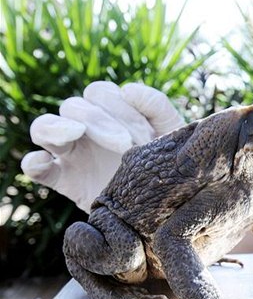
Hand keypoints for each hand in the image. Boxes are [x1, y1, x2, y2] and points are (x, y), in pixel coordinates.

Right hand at [21, 81, 183, 211]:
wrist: (167, 209)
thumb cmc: (172, 165)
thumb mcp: (173, 134)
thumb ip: (158, 106)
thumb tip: (128, 89)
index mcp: (114, 113)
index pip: (101, 93)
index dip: (119, 107)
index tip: (144, 134)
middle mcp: (89, 128)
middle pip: (74, 106)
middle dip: (99, 120)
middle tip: (126, 145)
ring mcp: (73, 153)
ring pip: (44, 125)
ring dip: (59, 126)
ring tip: (76, 133)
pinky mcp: (63, 179)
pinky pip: (34, 166)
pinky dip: (33, 162)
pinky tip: (46, 163)